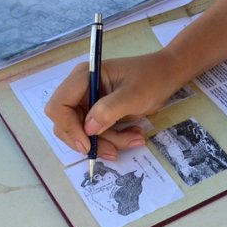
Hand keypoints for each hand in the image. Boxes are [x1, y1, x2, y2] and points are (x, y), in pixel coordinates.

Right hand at [45, 49, 182, 160]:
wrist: (168, 75)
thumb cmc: (152, 78)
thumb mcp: (134, 94)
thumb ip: (110, 109)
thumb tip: (88, 129)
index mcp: (83, 77)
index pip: (59, 107)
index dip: (69, 128)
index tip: (88, 145)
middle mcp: (80, 90)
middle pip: (67, 125)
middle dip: (91, 141)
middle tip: (114, 151)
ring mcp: (88, 102)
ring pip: (84, 134)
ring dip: (108, 142)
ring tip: (135, 138)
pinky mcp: (98, 113)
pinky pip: (97, 134)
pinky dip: (114, 139)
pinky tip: (134, 135)